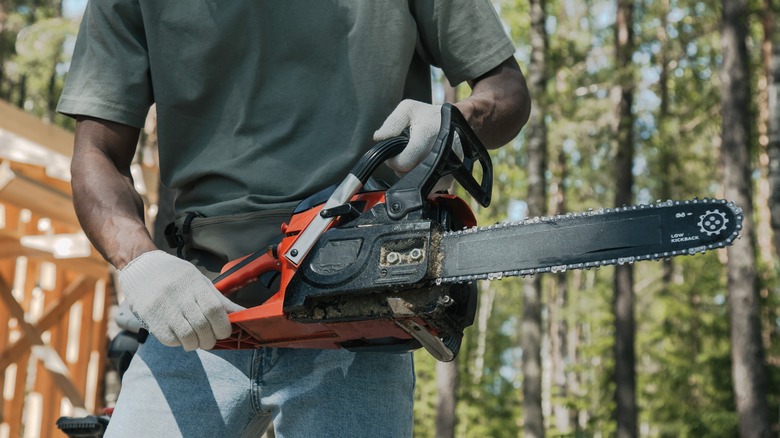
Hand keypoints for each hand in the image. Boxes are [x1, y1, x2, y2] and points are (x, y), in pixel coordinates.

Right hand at [118, 250, 243, 350]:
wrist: (141, 267)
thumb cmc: (176, 275)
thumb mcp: (199, 281)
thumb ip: (219, 299)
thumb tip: (242, 313)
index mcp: (195, 285)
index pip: (214, 310)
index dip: (223, 326)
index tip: (224, 331)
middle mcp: (180, 296)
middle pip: (202, 327)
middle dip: (210, 339)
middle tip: (210, 339)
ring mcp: (164, 308)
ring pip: (187, 337)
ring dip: (196, 344)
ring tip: (196, 340)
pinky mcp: (151, 318)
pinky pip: (170, 340)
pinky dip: (179, 342)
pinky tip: (180, 336)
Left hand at [373, 99, 462, 192]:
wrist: (459, 123)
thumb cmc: (431, 116)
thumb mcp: (409, 109)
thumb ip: (392, 123)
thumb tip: (378, 137)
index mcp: (427, 136)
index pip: (403, 163)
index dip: (393, 161)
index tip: (393, 155)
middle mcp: (439, 153)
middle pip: (409, 175)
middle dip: (402, 167)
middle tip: (404, 155)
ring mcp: (446, 167)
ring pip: (418, 183)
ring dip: (412, 174)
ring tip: (415, 159)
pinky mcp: (450, 177)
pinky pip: (429, 187)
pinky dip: (422, 179)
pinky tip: (423, 166)